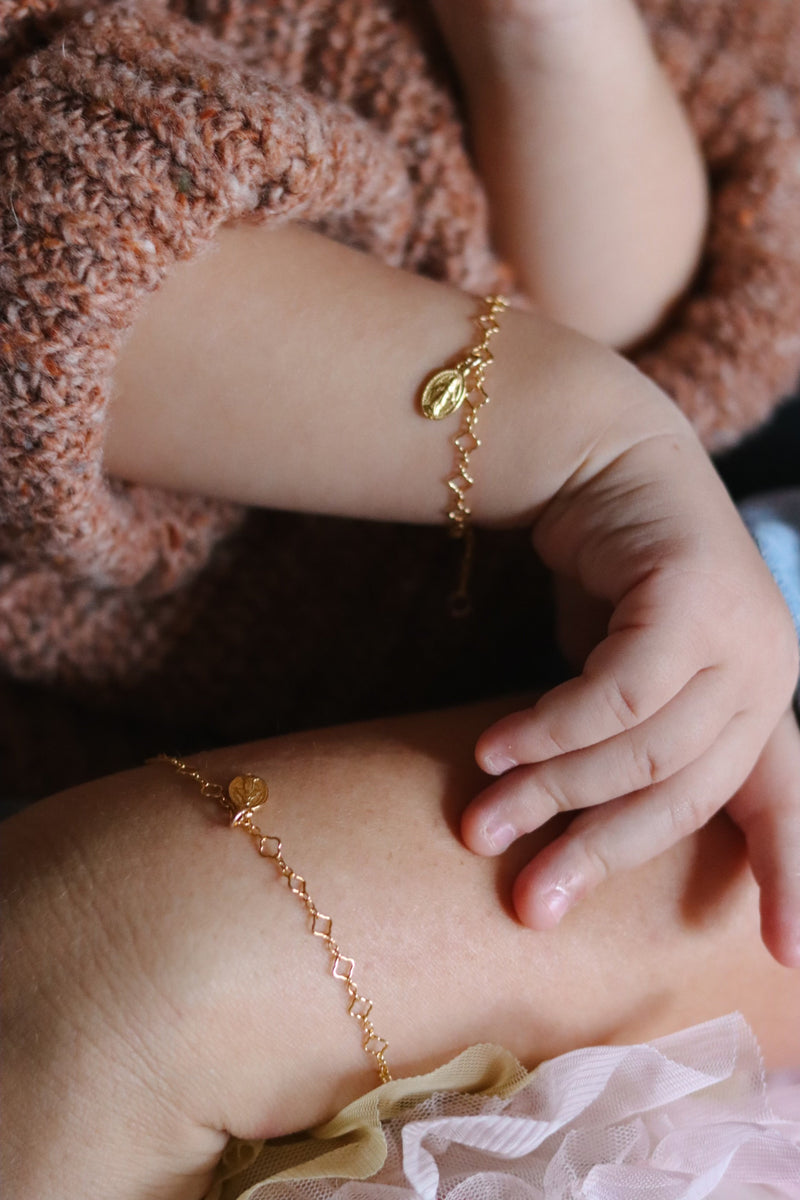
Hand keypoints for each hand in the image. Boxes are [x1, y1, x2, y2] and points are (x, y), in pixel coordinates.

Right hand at [462, 420, 799, 965]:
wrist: (601, 461)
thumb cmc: (610, 583)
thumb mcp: (629, 681)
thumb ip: (633, 750)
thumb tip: (581, 839)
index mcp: (761, 704)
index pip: (784, 805)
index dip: (789, 880)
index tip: (784, 957)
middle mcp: (767, 674)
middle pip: (687, 796)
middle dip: (598, 854)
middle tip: (527, 904)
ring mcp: (743, 634)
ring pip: (645, 750)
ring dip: (554, 791)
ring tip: (480, 821)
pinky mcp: (695, 598)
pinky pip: (618, 694)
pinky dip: (551, 729)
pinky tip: (491, 748)